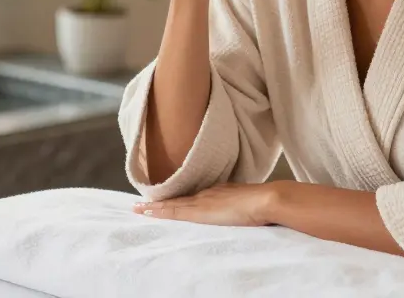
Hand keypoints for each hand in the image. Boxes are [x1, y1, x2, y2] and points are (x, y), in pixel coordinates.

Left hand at [133, 182, 278, 226]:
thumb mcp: (252, 204)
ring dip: (154, 206)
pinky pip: (172, 211)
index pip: (194, 196)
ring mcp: (202, 201)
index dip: (179, 199)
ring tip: (137, 207)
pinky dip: (158, 211)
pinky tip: (146, 211)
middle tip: (143, 202)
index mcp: (220, 191)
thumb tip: (248, 212)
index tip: (168, 200)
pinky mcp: (198, 211)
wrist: (266, 200)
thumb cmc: (265, 204)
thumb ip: (245, 206)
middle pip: (180, 198)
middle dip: (162, 200)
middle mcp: (207, 193)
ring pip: (172, 204)